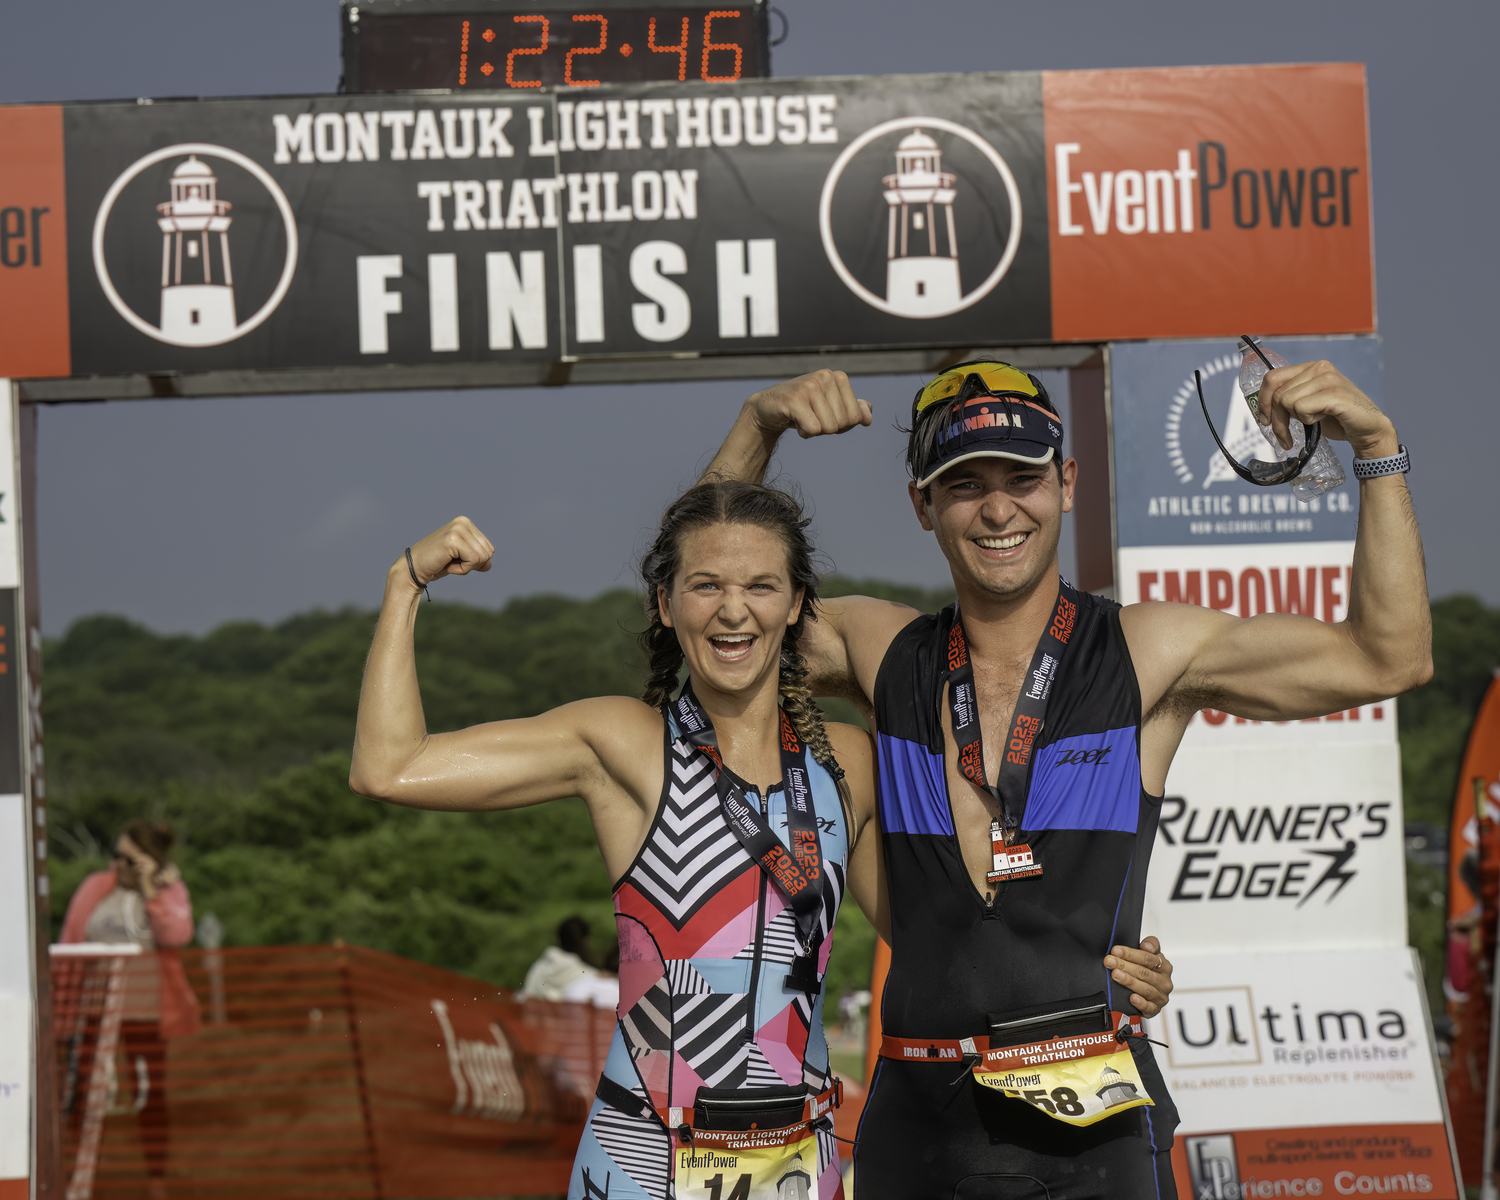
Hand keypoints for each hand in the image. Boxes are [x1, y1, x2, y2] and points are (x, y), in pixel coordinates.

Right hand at [401, 517, 494, 592]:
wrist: (413, 570)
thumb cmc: (436, 564)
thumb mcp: (460, 561)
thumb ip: (476, 560)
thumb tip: (489, 565)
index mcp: (465, 523)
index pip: (489, 548)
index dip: (475, 561)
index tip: (456, 559)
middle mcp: (463, 522)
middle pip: (488, 552)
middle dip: (472, 564)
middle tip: (451, 562)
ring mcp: (457, 529)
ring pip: (482, 557)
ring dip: (466, 567)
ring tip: (448, 562)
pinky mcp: (453, 539)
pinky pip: (473, 560)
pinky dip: (462, 569)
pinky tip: (447, 565)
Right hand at [745, 370, 871, 440]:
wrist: (769, 408)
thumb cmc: (803, 408)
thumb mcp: (831, 408)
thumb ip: (854, 410)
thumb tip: (868, 416)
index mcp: (838, 377)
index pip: (855, 417)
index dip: (841, 425)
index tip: (824, 415)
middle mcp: (825, 376)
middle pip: (842, 423)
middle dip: (826, 428)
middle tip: (810, 417)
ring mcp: (809, 385)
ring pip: (828, 427)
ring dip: (814, 431)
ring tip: (801, 418)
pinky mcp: (794, 399)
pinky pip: (813, 429)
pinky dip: (804, 433)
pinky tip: (794, 421)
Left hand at [1104, 935, 1173, 1017]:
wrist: (1147, 993)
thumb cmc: (1146, 971)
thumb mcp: (1149, 955)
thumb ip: (1151, 945)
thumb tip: (1146, 946)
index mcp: (1164, 966)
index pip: (1148, 958)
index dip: (1130, 953)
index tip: (1115, 950)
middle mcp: (1165, 981)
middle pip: (1144, 972)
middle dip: (1124, 965)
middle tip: (1109, 962)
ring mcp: (1161, 996)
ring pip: (1145, 988)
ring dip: (1129, 981)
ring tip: (1116, 975)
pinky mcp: (1155, 1009)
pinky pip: (1149, 1007)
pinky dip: (1141, 1003)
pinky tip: (1132, 998)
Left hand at [1259, 360, 1398, 459]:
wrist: (1367, 429)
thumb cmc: (1336, 418)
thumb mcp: (1307, 405)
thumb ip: (1288, 399)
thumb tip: (1263, 409)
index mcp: (1310, 368)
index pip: (1272, 378)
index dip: (1263, 401)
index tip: (1265, 421)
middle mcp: (1319, 368)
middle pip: (1278, 394)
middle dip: (1277, 420)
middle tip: (1285, 437)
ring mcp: (1328, 378)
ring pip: (1287, 401)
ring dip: (1296, 421)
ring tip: (1313, 423)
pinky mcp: (1335, 393)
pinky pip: (1302, 408)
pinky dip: (1309, 420)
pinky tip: (1324, 419)